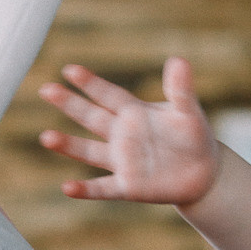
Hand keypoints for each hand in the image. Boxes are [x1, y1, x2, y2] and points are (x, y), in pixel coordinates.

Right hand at [38, 57, 219, 204]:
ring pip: (89, 152)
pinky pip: (103, 188)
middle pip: (92, 117)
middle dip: (70, 104)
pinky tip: (68, 187)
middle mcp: (122, 135)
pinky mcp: (128, 186)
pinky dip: (86, 189)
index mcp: (134, 113)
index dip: (92, 83)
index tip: (70, 70)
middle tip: (46, 90)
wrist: (204, 173)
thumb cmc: (193, 136)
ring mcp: (123, 161)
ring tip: (46, 137)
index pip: (109, 95)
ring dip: (69, 145)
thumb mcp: (189, 111)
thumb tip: (179, 60)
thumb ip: (181, 89)